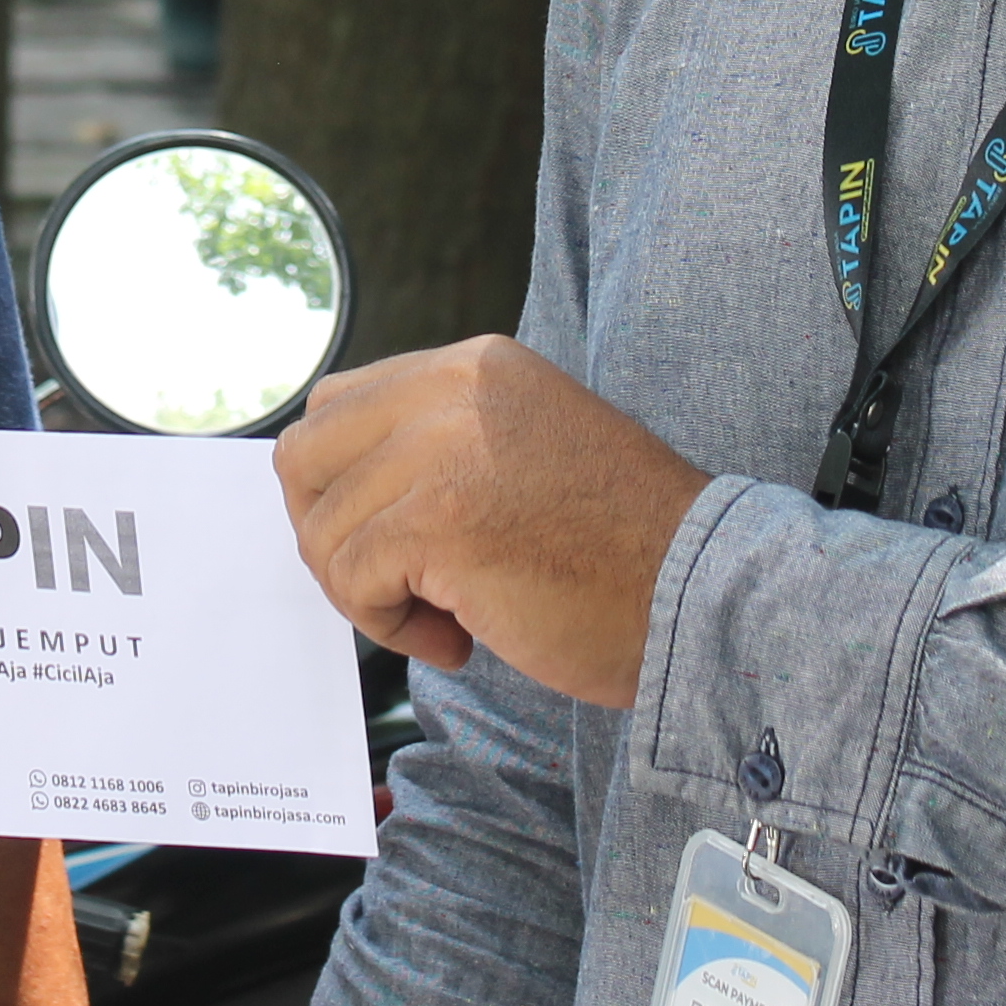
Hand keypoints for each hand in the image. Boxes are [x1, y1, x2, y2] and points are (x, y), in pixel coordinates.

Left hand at [271, 338, 711, 709]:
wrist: (700, 596)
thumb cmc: (622, 550)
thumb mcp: (523, 449)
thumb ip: (439, 443)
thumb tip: (337, 489)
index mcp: (474, 365)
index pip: (338, 405)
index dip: (340, 486)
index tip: (386, 540)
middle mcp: (451, 389)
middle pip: (304, 456)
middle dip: (327, 534)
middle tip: (391, 584)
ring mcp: (441, 450)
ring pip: (323, 530)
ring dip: (367, 595)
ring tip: (445, 619)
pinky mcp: (436, 520)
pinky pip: (351, 581)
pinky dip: (389, 627)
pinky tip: (458, 640)